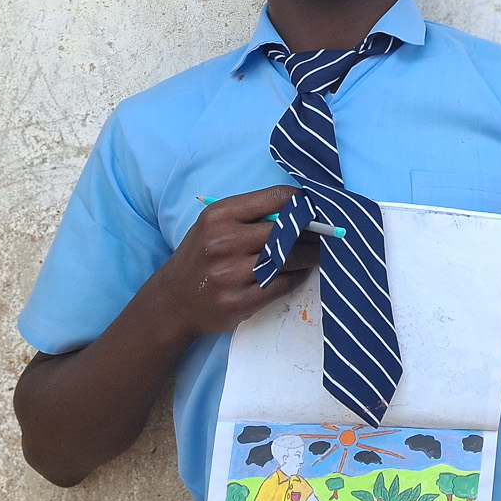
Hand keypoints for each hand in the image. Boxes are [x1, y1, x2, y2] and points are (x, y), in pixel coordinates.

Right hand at [144, 185, 317, 340]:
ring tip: (320, 252)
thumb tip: (302, 209)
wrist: (172, 301)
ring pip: (288, 259)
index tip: (319, 208)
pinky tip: (301, 271)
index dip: (304, 203)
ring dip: (311, 255)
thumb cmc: (202, 255)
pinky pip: (281, 284)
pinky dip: (298, 276)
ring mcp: (229, 274)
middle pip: (286, 230)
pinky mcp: (237, 301)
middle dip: (313, 231)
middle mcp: (222, 242)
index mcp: (219, 215)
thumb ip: (252, 214)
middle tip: (329, 233)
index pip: (277, 198)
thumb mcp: (215, 225)